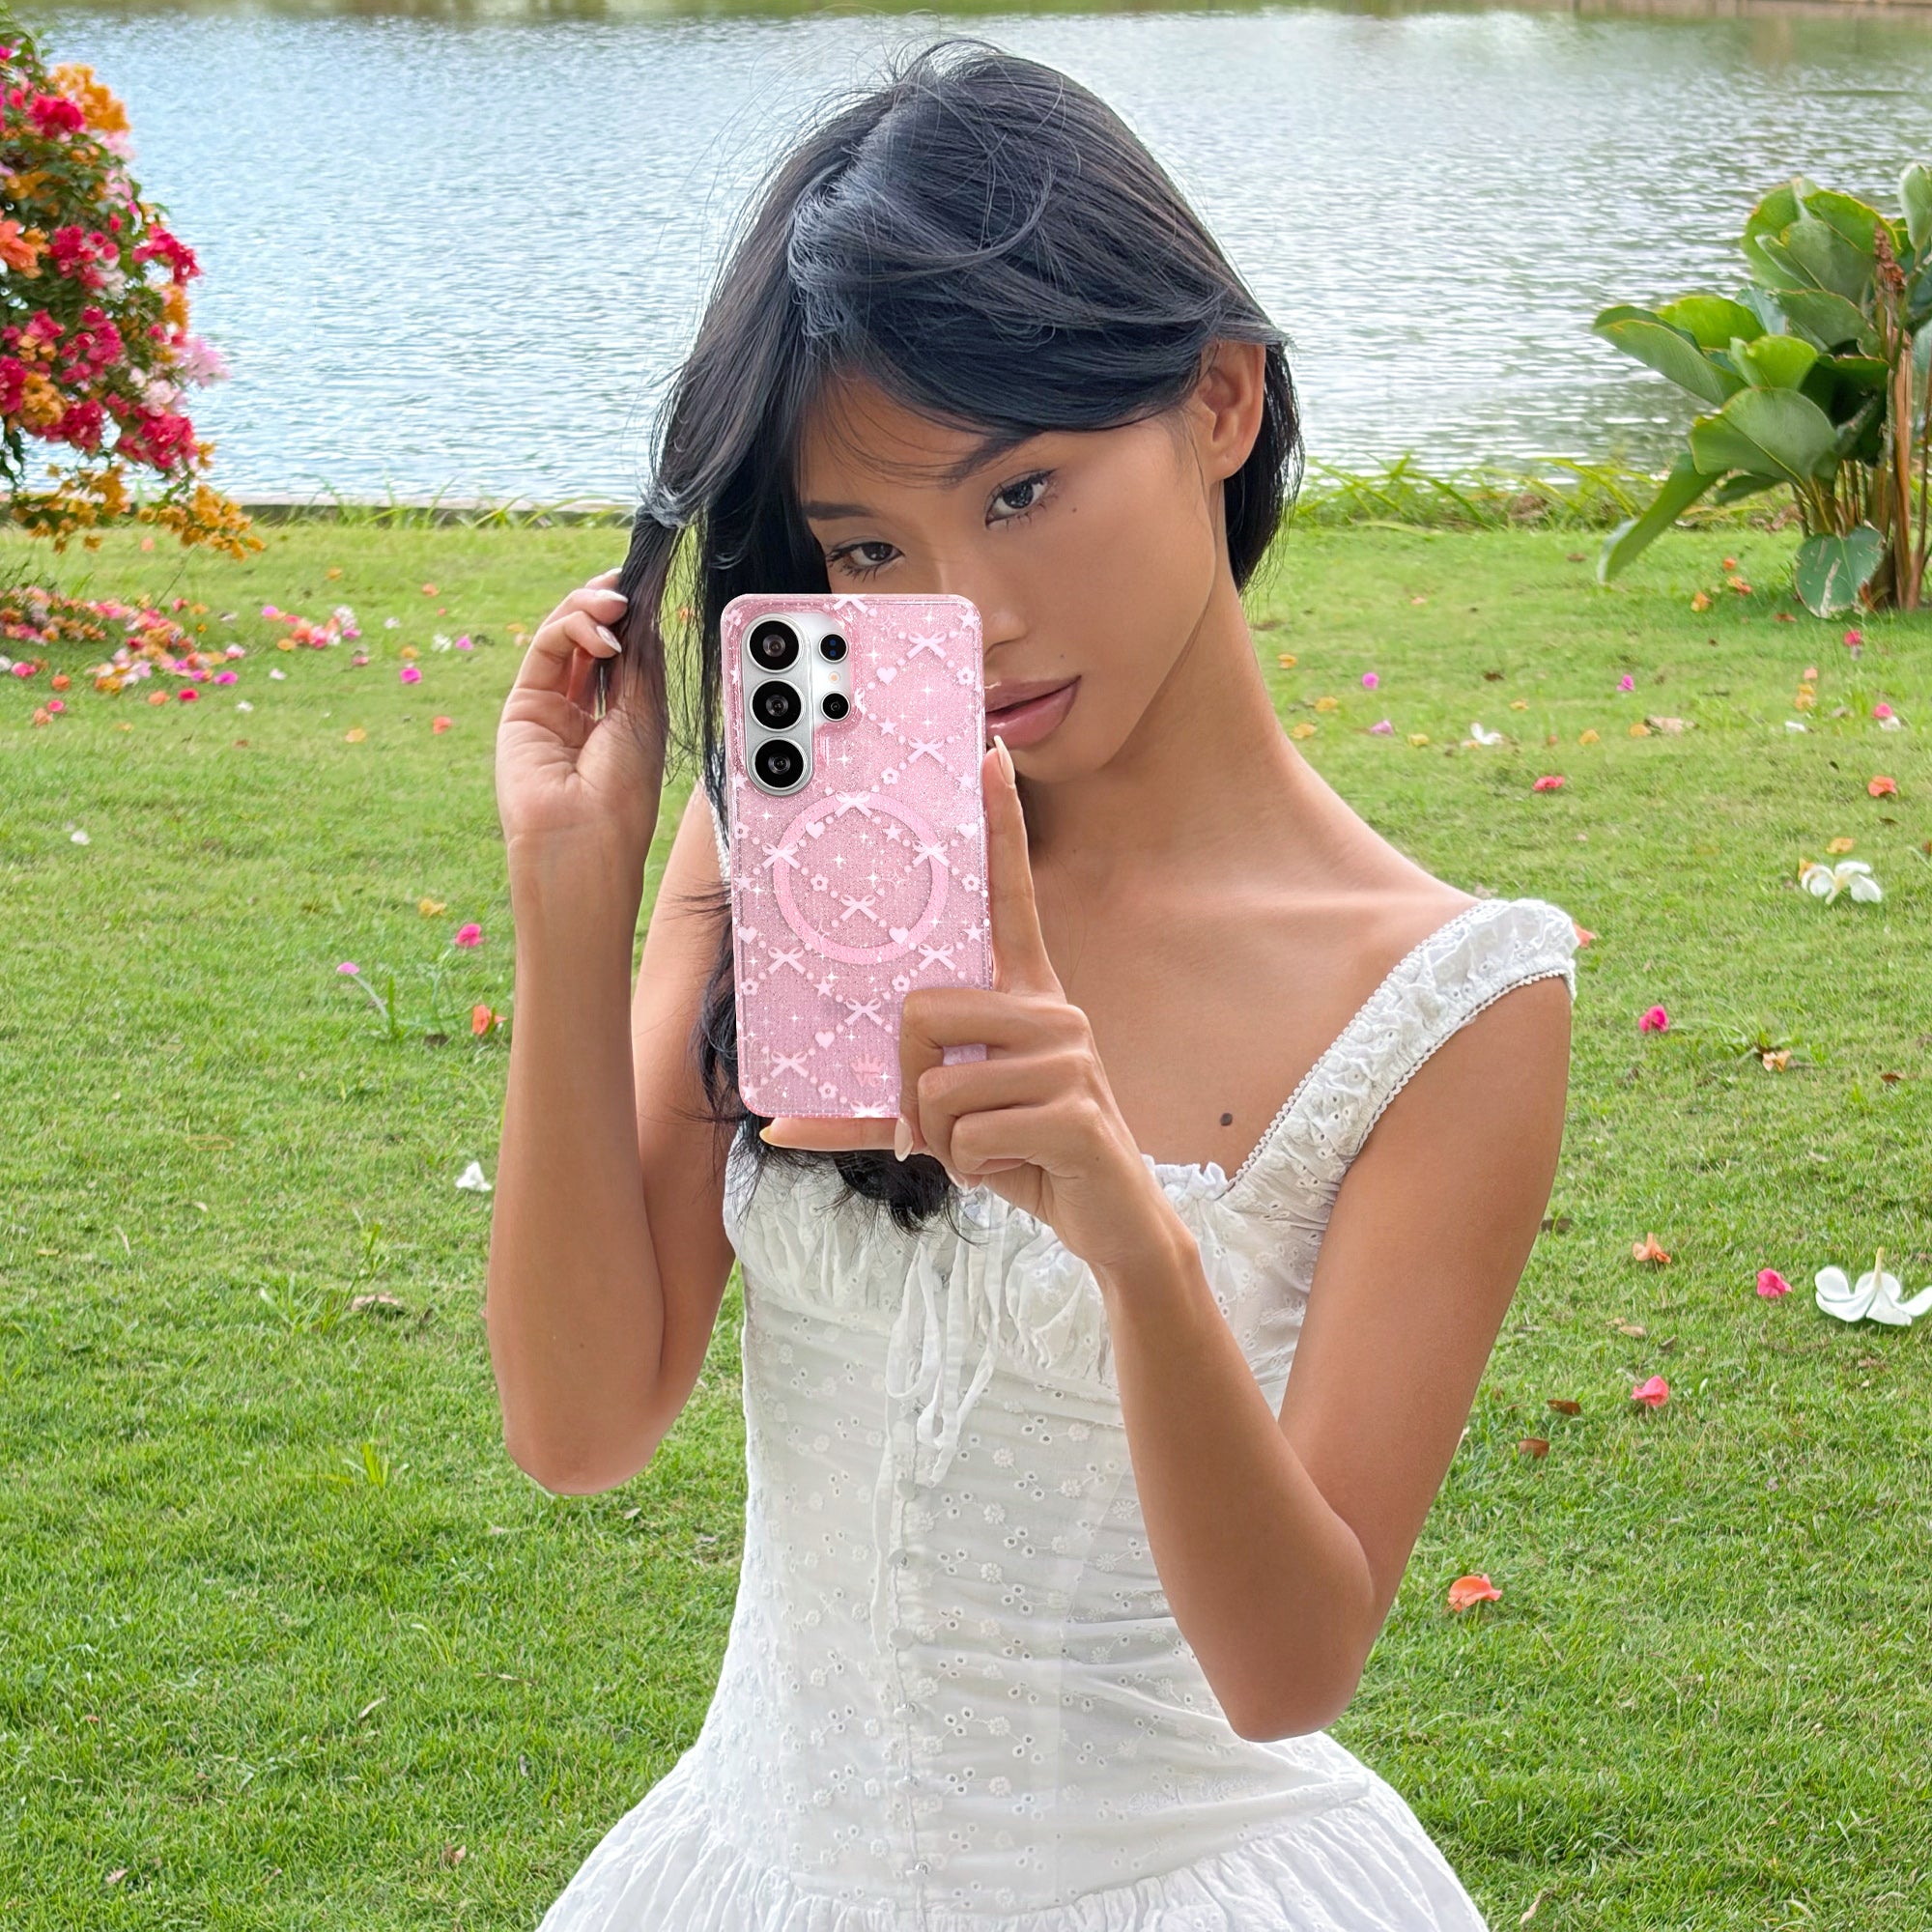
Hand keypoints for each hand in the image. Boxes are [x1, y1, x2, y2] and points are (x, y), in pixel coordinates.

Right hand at [495, 566, 664, 867]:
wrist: (583, 840)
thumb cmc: (623, 795)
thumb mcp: (644, 717)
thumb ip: (638, 663)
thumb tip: (641, 613)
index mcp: (621, 722)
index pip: (625, 655)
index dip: (634, 621)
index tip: (649, 593)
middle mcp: (584, 712)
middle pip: (592, 639)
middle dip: (611, 607)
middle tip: (627, 590)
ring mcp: (550, 708)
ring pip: (565, 636)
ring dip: (591, 609)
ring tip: (614, 605)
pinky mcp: (522, 705)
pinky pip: (544, 650)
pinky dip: (570, 627)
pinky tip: (599, 634)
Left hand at [761, 739, 1172, 1275]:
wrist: (1112, 1220)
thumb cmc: (1023, 1154)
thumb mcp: (944, 1128)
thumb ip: (866, 1114)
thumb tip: (773, 1127)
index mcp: (1024, 994)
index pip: (1008, 896)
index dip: (1002, 827)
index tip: (991, 756)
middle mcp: (1049, 1007)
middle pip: (919, 1014)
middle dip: (907, 1092)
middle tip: (940, 1126)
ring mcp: (1067, 1054)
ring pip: (935, 1086)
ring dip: (939, 1142)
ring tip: (986, 1150)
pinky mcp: (1074, 1109)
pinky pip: (966, 1134)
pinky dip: (969, 1168)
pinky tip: (1012, 1169)